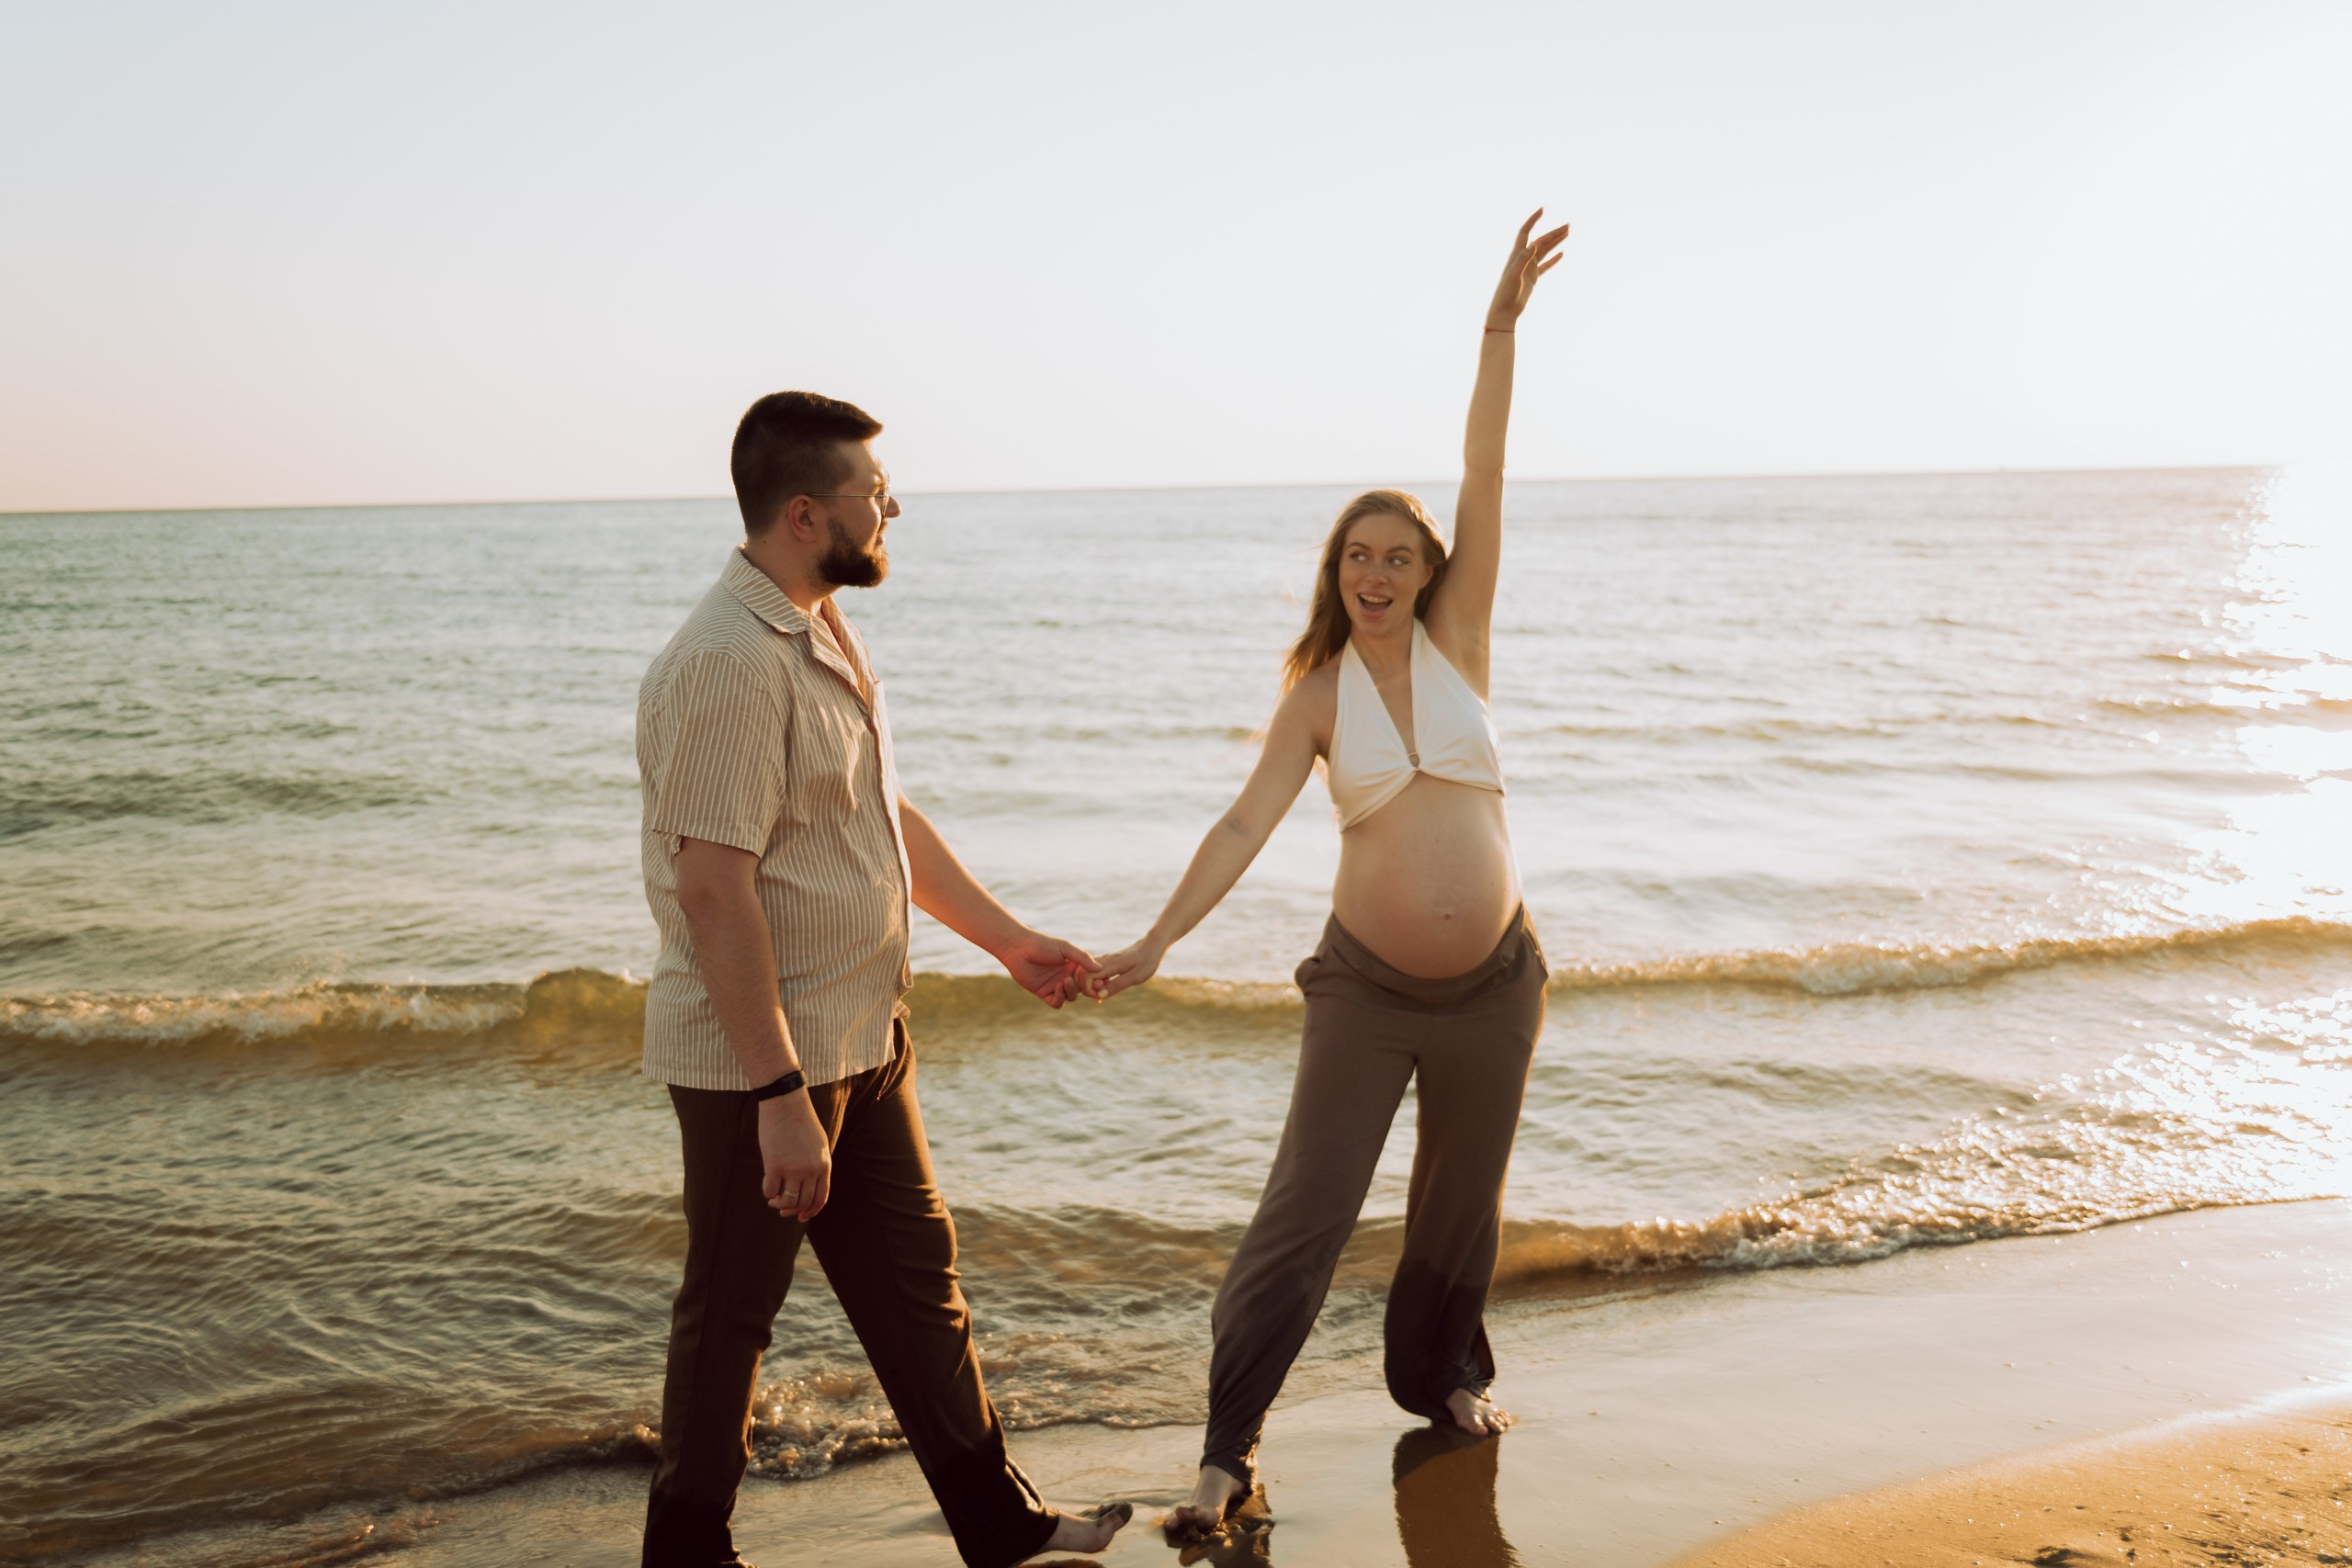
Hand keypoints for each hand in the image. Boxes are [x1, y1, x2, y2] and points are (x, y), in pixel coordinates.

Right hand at [759, 1092, 831, 1221]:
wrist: (786, 1103)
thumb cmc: (801, 1122)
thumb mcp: (819, 1144)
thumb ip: (818, 1165)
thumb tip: (809, 1189)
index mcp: (824, 1165)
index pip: (820, 1198)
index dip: (811, 1211)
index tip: (801, 1217)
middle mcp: (811, 1170)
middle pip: (803, 1202)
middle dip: (792, 1210)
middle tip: (783, 1209)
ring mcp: (793, 1169)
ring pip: (787, 1201)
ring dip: (779, 1204)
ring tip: (774, 1200)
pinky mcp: (774, 1166)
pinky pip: (769, 1191)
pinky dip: (768, 1193)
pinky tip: (767, 1187)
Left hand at [997, 929, 1097, 1008]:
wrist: (1018, 948)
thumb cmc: (1042, 943)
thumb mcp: (1065, 948)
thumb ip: (1082, 957)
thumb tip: (1100, 968)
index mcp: (1072, 965)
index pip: (1089, 977)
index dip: (1096, 980)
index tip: (1102, 980)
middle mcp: (1065, 976)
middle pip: (1082, 989)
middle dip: (1087, 989)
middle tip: (1090, 986)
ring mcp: (1054, 985)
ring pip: (1070, 996)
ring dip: (1071, 991)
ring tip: (1065, 981)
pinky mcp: (1043, 993)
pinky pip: (1056, 1002)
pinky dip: (1060, 998)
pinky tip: (1058, 987)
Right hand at [1088, 938, 1165, 1000]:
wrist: (1152, 945)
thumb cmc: (1147, 961)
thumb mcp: (1135, 977)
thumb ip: (1116, 986)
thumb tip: (1100, 996)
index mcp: (1110, 964)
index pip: (1086, 976)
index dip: (1088, 989)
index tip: (1100, 997)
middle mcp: (1104, 960)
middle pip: (1082, 973)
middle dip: (1086, 988)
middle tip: (1100, 997)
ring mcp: (1105, 959)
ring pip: (1086, 971)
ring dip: (1090, 985)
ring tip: (1103, 994)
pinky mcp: (1107, 961)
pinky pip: (1094, 971)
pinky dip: (1095, 981)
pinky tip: (1106, 988)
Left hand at [1485, 208, 1569, 329]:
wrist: (1504, 311)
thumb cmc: (1506, 294)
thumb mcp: (1514, 276)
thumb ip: (1523, 260)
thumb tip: (1534, 245)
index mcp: (1517, 255)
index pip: (1525, 232)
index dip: (1533, 220)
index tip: (1542, 210)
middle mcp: (1523, 258)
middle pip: (1540, 241)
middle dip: (1553, 232)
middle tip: (1568, 225)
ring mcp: (1528, 268)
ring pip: (1545, 251)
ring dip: (1555, 242)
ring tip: (1568, 233)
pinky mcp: (1532, 278)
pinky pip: (1545, 265)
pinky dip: (1553, 259)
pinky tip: (1562, 253)